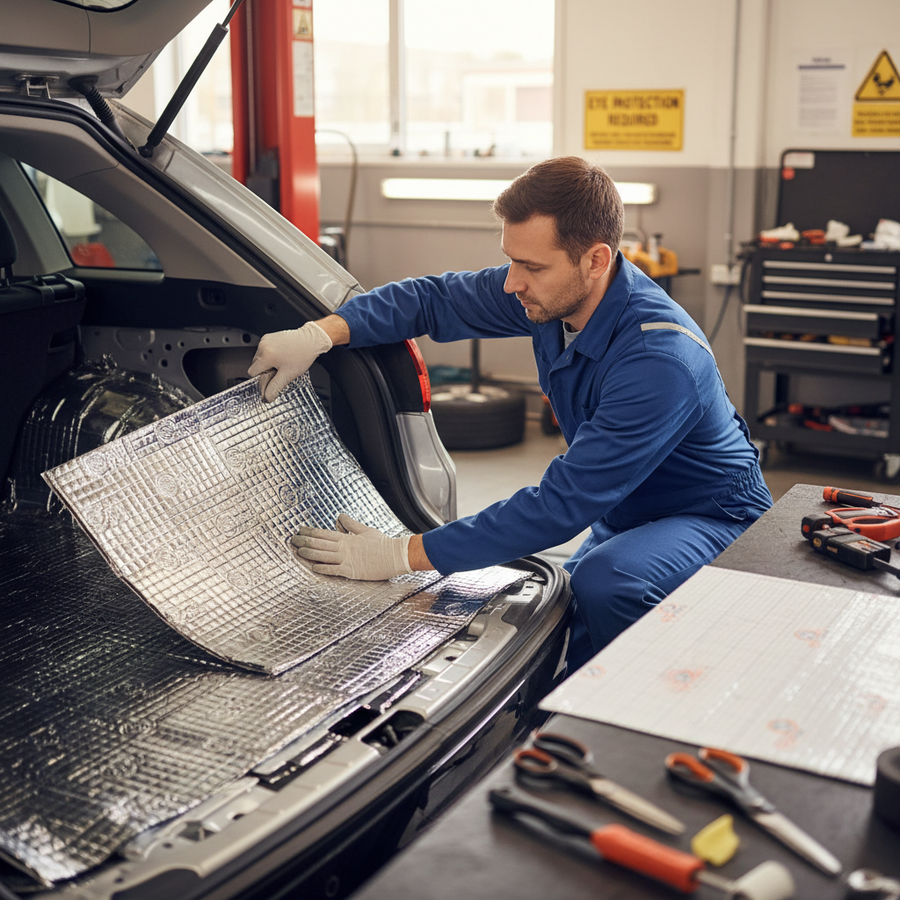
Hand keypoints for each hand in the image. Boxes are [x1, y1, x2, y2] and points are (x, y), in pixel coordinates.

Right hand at [248, 321, 332, 401]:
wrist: (312, 339)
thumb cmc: (302, 355)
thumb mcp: (288, 375)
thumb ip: (275, 387)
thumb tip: (267, 397)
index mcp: (265, 355)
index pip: (252, 372)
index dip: (262, 377)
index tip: (272, 378)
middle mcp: (263, 346)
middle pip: (256, 365)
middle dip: (266, 370)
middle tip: (280, 370)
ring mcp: (265, 340)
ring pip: (260, 358)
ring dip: (269, 362)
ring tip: (283, 361)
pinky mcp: (269, 337)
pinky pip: (265, 350)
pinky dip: (271, 355)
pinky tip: (283, 355)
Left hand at [291, 514, 412, 579]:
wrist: (394, 556)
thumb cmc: (382, 543)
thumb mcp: (366, 530)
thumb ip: (351, 524)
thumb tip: (340, 516)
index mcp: (347, 537)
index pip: (324, 533)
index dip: (310, 531)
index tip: (300, 530)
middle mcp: (344, 548)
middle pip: (320, 543)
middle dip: (305, 541)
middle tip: (292, 540)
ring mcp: (347, 560)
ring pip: (323, 556)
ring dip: (309, 553)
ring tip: (298, 551)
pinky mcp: (351, 571)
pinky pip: (333, 570)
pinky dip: (323, 568)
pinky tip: (313, 567)